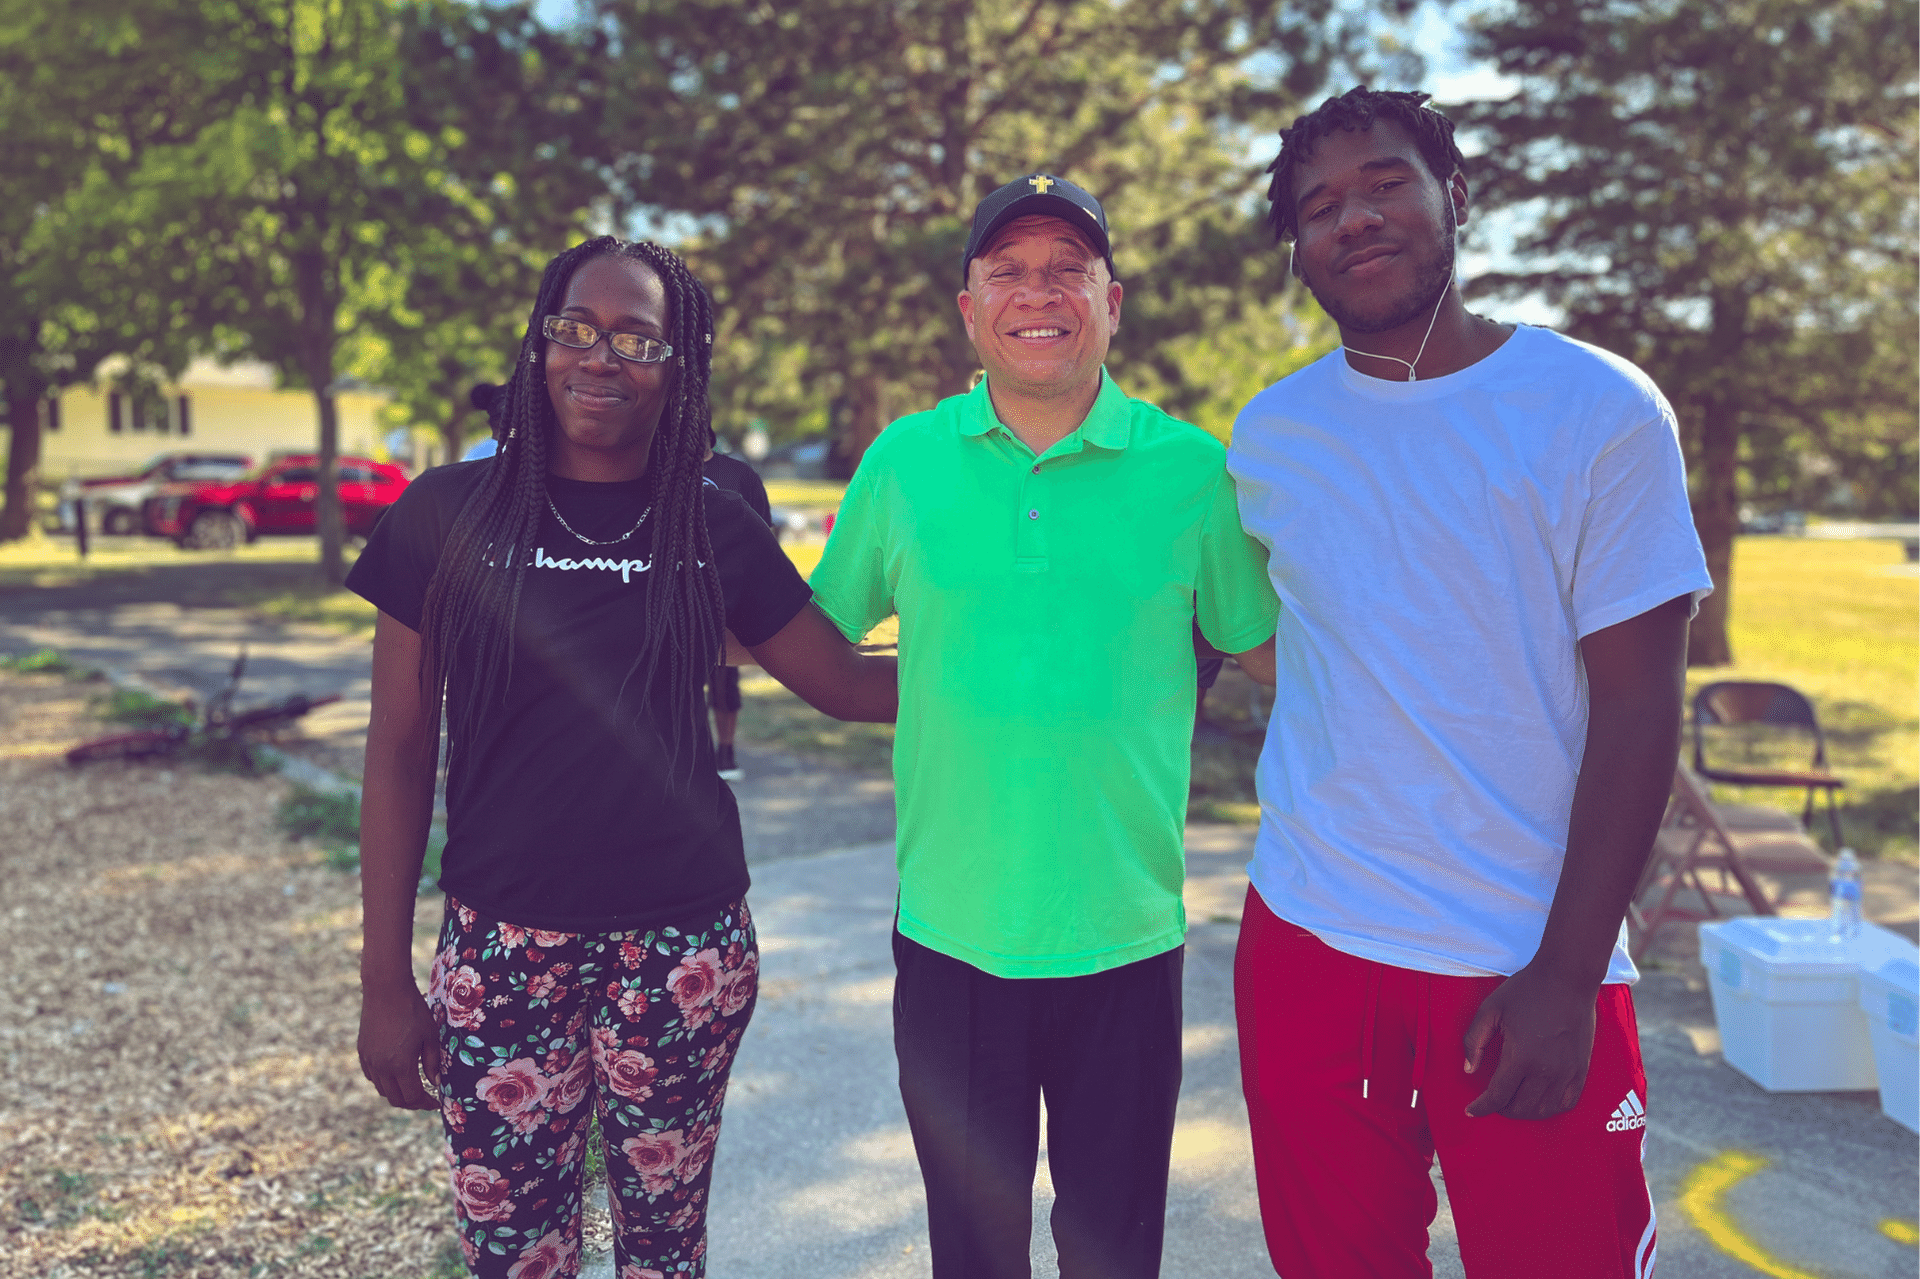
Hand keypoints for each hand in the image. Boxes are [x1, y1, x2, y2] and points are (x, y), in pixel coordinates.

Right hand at [358, 983, 441, 1110]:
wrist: (385, 990)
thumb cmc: (413, 1010)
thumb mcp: (430, 1036)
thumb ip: (433, 1062)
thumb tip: (436, 1082)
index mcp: (400, 1065)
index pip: (412, 1097)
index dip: (426, 1104)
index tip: (436, 1103)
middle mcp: (381, 1068)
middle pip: (395, 1099)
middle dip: (412, 1103)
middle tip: (425, 1100)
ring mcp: (369, 1060)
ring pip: (382, 1089)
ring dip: (397, 1093)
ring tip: (412, 1088)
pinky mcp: (362, 1052)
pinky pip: (372, 1076)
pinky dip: (384, 1082)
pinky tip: (395, 1075)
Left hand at [1461, 963, 1596, 1120]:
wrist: (1568, 978)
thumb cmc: (1527, 990)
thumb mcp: (1490, 1010)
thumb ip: (1473, 1041)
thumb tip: (1468, 1069)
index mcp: (1520, 1057)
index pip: (1497, 1096)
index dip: (1481, 1107)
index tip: (1471, 1110)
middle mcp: (1546, 1070)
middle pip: (1520, 1108)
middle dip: (1501, 1109)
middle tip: (1491, 1102)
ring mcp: (1567, 1072)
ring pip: (1544, 1110)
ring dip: (1525, 1112)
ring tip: (1512, 1103)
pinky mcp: (1581, 1069)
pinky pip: (1567, 1102)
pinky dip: (1550, 1108)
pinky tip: (1540, 1102)